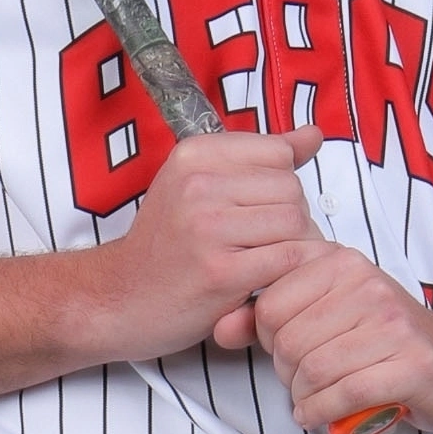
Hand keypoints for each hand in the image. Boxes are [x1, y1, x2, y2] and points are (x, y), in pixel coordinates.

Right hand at [85, 123, 324, 363]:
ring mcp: (208, 228)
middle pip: (291, 188)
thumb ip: (259, 159)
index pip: (277, 152)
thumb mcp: (200, 184)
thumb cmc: (166, 245)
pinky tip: (267, 279)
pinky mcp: (221, 271)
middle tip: (263, 241)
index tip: (256, 207)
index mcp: (194, 155)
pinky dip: (290, 271)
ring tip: (265, 259)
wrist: (120, 298)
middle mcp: (198, 184)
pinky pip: (290, 258)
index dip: (280, 182)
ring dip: (293, 246)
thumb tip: (312, 135)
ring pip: (295, 222)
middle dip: (290, 217)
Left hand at [224, 237, 432, 433]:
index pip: (269, 304)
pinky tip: (321, 415)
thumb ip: (269, 318)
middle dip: (287, 373)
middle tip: (305, 382)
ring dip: (305, 398)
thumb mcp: (326, 315)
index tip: (287, 350)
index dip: (267, 339)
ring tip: (315, 399)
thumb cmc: (385, 341)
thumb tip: (219, 327)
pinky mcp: (412, 365)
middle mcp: (367, 285)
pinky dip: (323, 414)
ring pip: (313, 371)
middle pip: (288, 342)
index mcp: (341, 263)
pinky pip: (343, 395)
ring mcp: (393, 324)